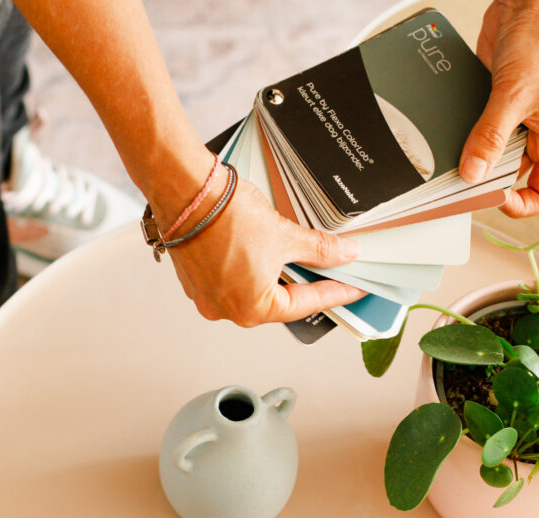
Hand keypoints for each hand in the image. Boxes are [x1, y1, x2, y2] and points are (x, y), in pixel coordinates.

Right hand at [167, 179, 364, 326]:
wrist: (184, 188)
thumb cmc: (224, 214)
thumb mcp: (285, 234)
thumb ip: (320, 250)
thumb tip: (345, 254)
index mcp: (251, 308)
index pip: (306, 304)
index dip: (336, 292)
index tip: (354, 288)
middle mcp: (226, 309)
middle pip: (278, 300)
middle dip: (305, 283)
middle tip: (332, 272)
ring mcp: (206, 294)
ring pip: (253, 289)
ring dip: (277, 274)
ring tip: (299, 257)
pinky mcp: (195, 277)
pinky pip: (232, 278)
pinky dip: (250, 268)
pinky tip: (264, 251)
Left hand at [459, 0, 538, 216]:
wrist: (527, 2)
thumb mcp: (515, 93)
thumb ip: (491, 135)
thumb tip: (472, 174)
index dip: (522, 204)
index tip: (492, 199)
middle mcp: (537, 133)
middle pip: (512, 177)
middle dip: (487, 181)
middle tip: (460, 184)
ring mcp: (514, 119)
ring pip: (490, 154)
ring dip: (470, 159)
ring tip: (449, 162)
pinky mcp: (492, 104)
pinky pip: (475, 131)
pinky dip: (460, 136)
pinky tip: (445, 136)